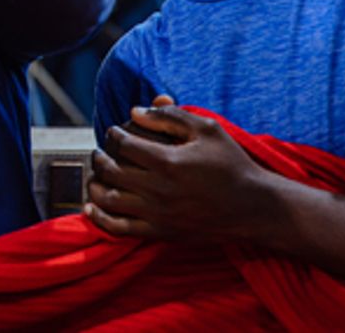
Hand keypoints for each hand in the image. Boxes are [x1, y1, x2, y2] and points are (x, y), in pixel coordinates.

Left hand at [85, 98, 278, 241]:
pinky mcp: (161, 232)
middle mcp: (159, 189)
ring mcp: (158, 214)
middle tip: (101, 151)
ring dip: (94, 184)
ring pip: (109, 200)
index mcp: (168, 161)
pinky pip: (119, 228)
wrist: (253, 207)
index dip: (113, 134)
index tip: (115, 131)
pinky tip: (91, 206)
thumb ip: (170, 116)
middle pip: (110, 171)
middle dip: (99, 157)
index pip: (123, 144)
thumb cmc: (231, 163)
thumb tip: (134, 111)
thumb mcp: (207, 129)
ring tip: (96, 175)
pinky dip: (99, 217)